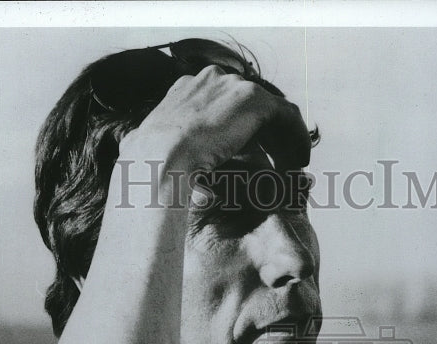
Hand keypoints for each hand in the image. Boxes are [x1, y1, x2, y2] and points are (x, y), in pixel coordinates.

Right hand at [120, 64, 311, 175]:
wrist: (156, 160)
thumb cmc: (146, 168)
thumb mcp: (146, 155)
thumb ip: (154, 154)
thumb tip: (138, 171)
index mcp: (184, 91)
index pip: (220, 102)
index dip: (236, 128)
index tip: (245, 153)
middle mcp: (209, 80)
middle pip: (248, 103)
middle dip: (264, 132)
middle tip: (276, 159)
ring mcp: (231, 86)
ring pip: (270, 110)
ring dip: (283, 137)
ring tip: (291, 164)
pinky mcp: (253, 100)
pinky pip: (286, 116)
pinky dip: (295, 137)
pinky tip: (299, 161)